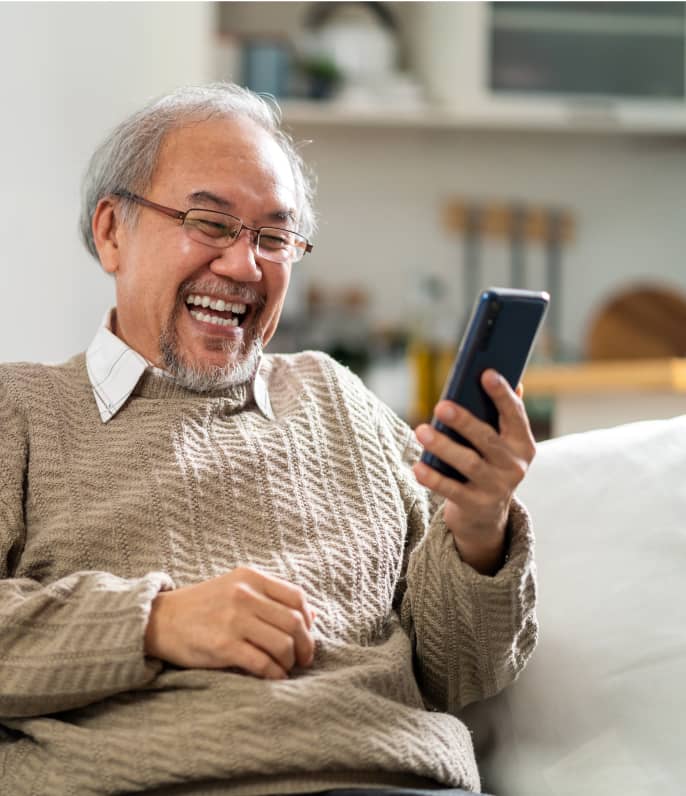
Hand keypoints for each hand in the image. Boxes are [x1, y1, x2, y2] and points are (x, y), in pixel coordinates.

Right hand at [144, 567, 315, 678]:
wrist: (159, 619)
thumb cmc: (203, 606)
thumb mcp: (237, 589)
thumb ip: (272, 598)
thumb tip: (313, 615)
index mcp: (250, 577)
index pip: (296, 596)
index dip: (308, 619)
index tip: (306, 635)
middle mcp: (244, 595)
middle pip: (294, 621)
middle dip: (305, 644)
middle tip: (303, 658)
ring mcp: (234, 620)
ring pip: (282, 643)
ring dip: (290, 661)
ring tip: (285, 667)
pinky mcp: (223, 646)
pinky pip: (263, 663)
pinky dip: (275, 674)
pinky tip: (273, 676)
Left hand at [413, 370, 535, 574]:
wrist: (486, 517)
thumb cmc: (488, 465)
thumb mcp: (500, 443)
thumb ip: (502, 415)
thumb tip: (513, 380)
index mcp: (522, 444)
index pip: (515, 414)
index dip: (502, 394)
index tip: (486, 373)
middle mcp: (514, 466)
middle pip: (487, 439)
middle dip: (464, 421)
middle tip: (441, 405)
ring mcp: (496, 487)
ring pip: (468, 463)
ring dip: (443, 446)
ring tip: (421, 431)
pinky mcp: (476, 505)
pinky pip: (452, 489)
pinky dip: (434, 478)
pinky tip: (417, 466)